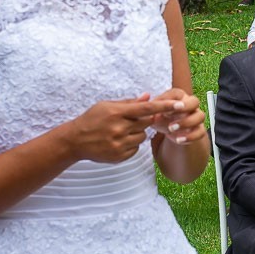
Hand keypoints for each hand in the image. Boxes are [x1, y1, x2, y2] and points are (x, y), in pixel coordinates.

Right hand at [65, 93, 183, 162]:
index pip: (146, 109)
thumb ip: (129, 102)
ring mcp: (119, 144)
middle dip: (144, 121)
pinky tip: (117, 141)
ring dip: (137, 133)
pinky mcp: (119, 156)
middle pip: (146, 123)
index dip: (164, 106)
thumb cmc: (92, 119)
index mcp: (117, 113)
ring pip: (142, 137)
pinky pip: (135, 149)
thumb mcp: (106, 106)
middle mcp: (119, 128)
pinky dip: (131, 144)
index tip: (179, 104)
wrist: (75, 141)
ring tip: (121, 131)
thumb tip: (148, 96)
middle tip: (131, 120)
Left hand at [149, 88, 205, 145]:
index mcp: (178, 96)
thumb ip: (147, 106)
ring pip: (200, 116)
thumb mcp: (152, 112)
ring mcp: (196, 116)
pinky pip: (200, 132)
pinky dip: (190, 137)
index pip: (178, 93)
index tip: (162, 108)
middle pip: (195, 101)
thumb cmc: (161, 116)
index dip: (171, 100)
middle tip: (170, 115)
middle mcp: (189, 104)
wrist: (170, 129)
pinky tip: (178, 140)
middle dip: (184, 107)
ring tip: (171, 129)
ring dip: (187, 122)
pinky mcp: (198, 129)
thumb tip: (144, 98)